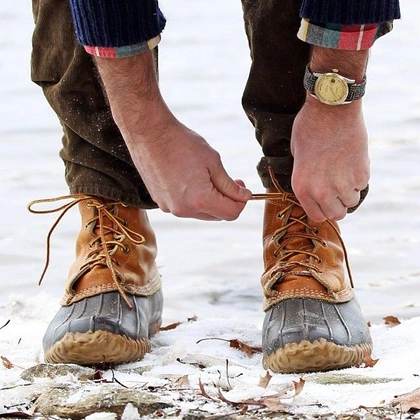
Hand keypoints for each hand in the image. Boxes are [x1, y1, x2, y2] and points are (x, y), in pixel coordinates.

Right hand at [94, 51, 250, 220]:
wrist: (149, 133)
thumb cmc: (181, 143)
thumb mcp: (213, 161)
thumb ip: (229, 184)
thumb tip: (243, 196)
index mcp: (200, 200)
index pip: (231, 213)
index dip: (241, 202)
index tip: (243, 189)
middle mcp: (184, 210)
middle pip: (216, 216)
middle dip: (227, 201)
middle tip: (232, 182)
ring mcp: (170, 208)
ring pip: (200, 213)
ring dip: (210, 200)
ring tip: (209, 178)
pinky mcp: (160, 202)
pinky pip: (185, 206)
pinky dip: (194, 198)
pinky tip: (191, 179)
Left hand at [290, 95, 369, 221]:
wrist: (331, 109)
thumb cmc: (309, 128)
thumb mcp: (296, 156)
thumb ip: (306, 177)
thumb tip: (315, 189)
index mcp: (302, 188)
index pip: (317, 216)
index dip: (322, 208)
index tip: (325, 201)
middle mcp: (322, 191)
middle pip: (337, 214)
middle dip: (337, 204)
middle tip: (337, 190)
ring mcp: (343, 184)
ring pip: (351, 201)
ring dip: (349, 191)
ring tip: (343, 173)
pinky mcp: (361, 174)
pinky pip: (362, 186)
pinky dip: (359, 178)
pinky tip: (351, 162)